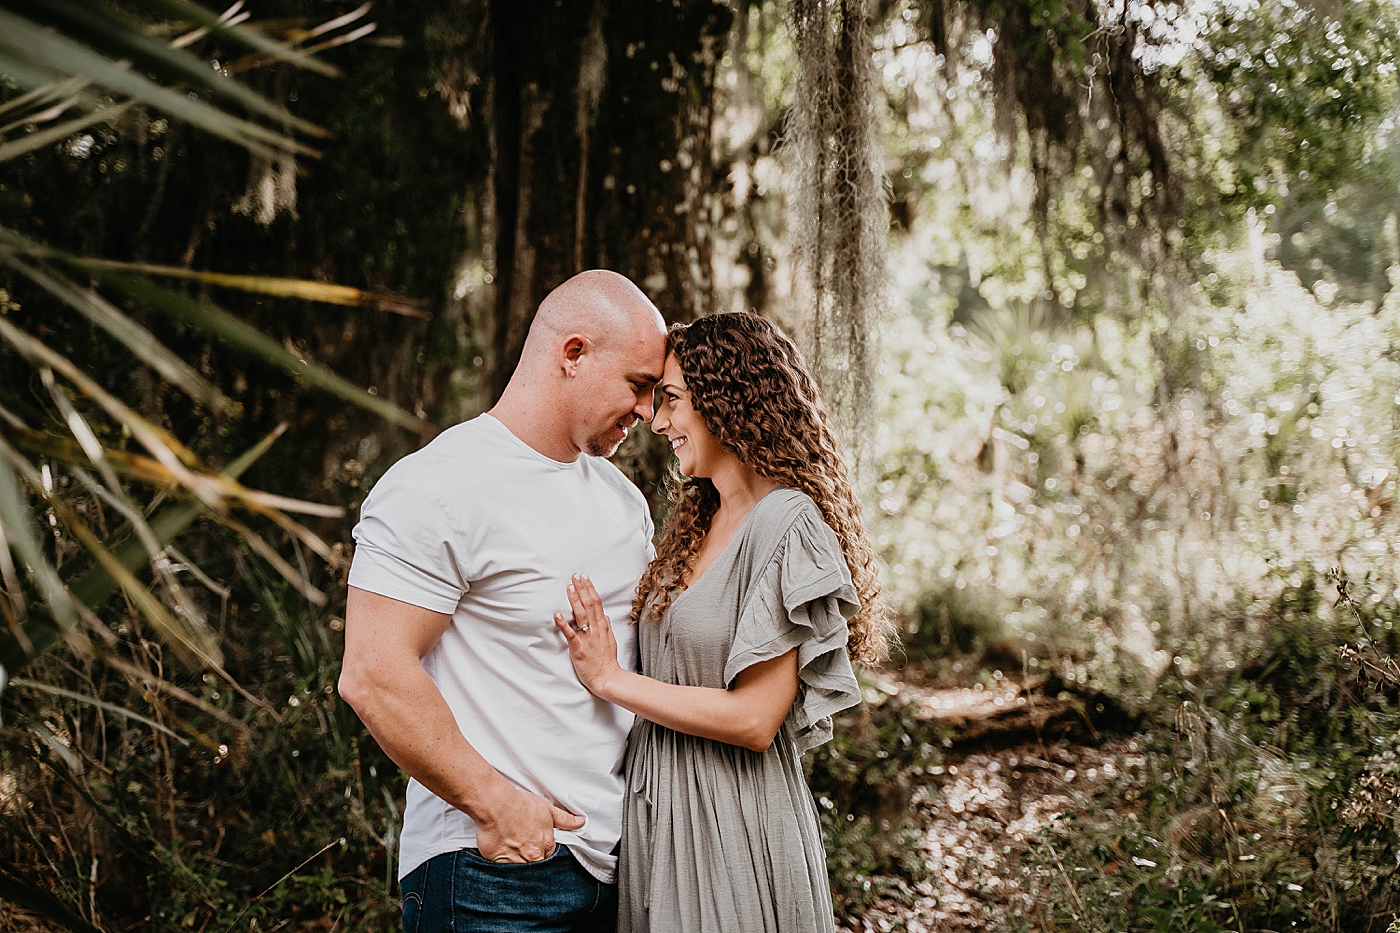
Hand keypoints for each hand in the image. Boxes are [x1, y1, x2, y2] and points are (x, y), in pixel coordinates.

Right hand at [473, 776, 583, 862]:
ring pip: (519, 872)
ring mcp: (514, 861)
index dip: (545, 854)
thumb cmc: (520, 805)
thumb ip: (565, 819)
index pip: (550, 858)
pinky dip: (502, 866)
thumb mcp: (547, 809)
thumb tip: (580, 822)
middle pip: (536, 867)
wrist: (497, 805)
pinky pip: (502, 870)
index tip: (539, 851)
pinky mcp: (497, 862)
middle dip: (533, 863)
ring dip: (518, 867)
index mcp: (546, 845)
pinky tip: (500, 858)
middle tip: (524, 852)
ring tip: (512, 855)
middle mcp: (532, 856)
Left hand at [554, 574, 621, 698]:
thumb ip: (607, 628)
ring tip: (568, 588)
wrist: (607, 678)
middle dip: (582, 589)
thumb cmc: (607, 662)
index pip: (597, 603)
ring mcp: (587, 639)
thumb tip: (604, 617)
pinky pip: (570, 634)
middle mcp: (596, 630)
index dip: (590, 589)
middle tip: (575, 576)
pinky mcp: (578, 649)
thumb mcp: (611, 642)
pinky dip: (563, 624)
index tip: (584, 577)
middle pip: (589, 605)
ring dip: (574, 600)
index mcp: (603, 627)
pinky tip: (557, 614)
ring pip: (581, 616)